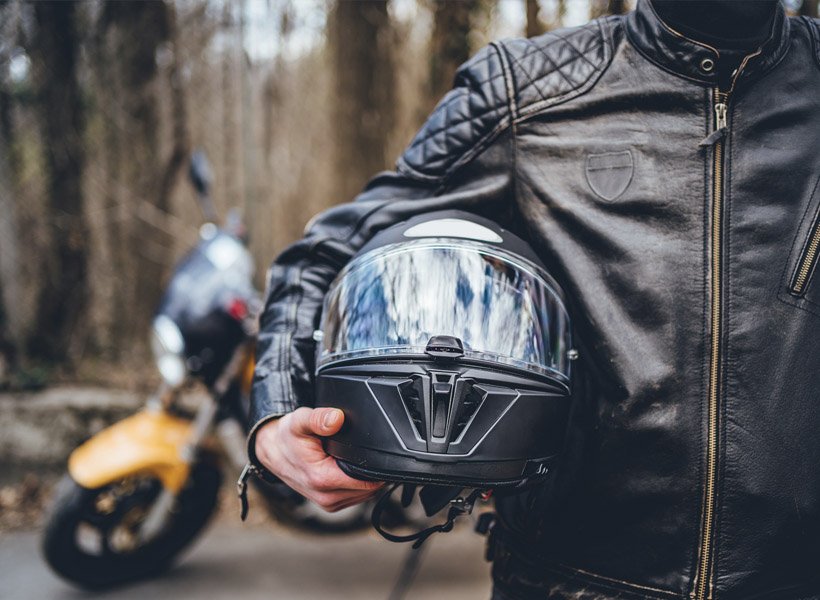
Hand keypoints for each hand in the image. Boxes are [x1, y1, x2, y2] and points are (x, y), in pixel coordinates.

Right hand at [254, 407, 383, 511]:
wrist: (273, 452)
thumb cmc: (288, 437)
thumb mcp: (300, 421)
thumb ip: (319, 418)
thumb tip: (337, 418)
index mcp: (322, 480)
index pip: (368, 481)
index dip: (376, 465)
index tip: (372, 450)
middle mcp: (327, 498)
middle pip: (370, 488)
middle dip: (371, 470)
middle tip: (359, 450)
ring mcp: (329, 504)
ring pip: (366, 494)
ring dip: (365, 478)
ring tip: (350, 458)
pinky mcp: (331, 505)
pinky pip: (357, 497)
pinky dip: (358, 484)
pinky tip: (347, 468)